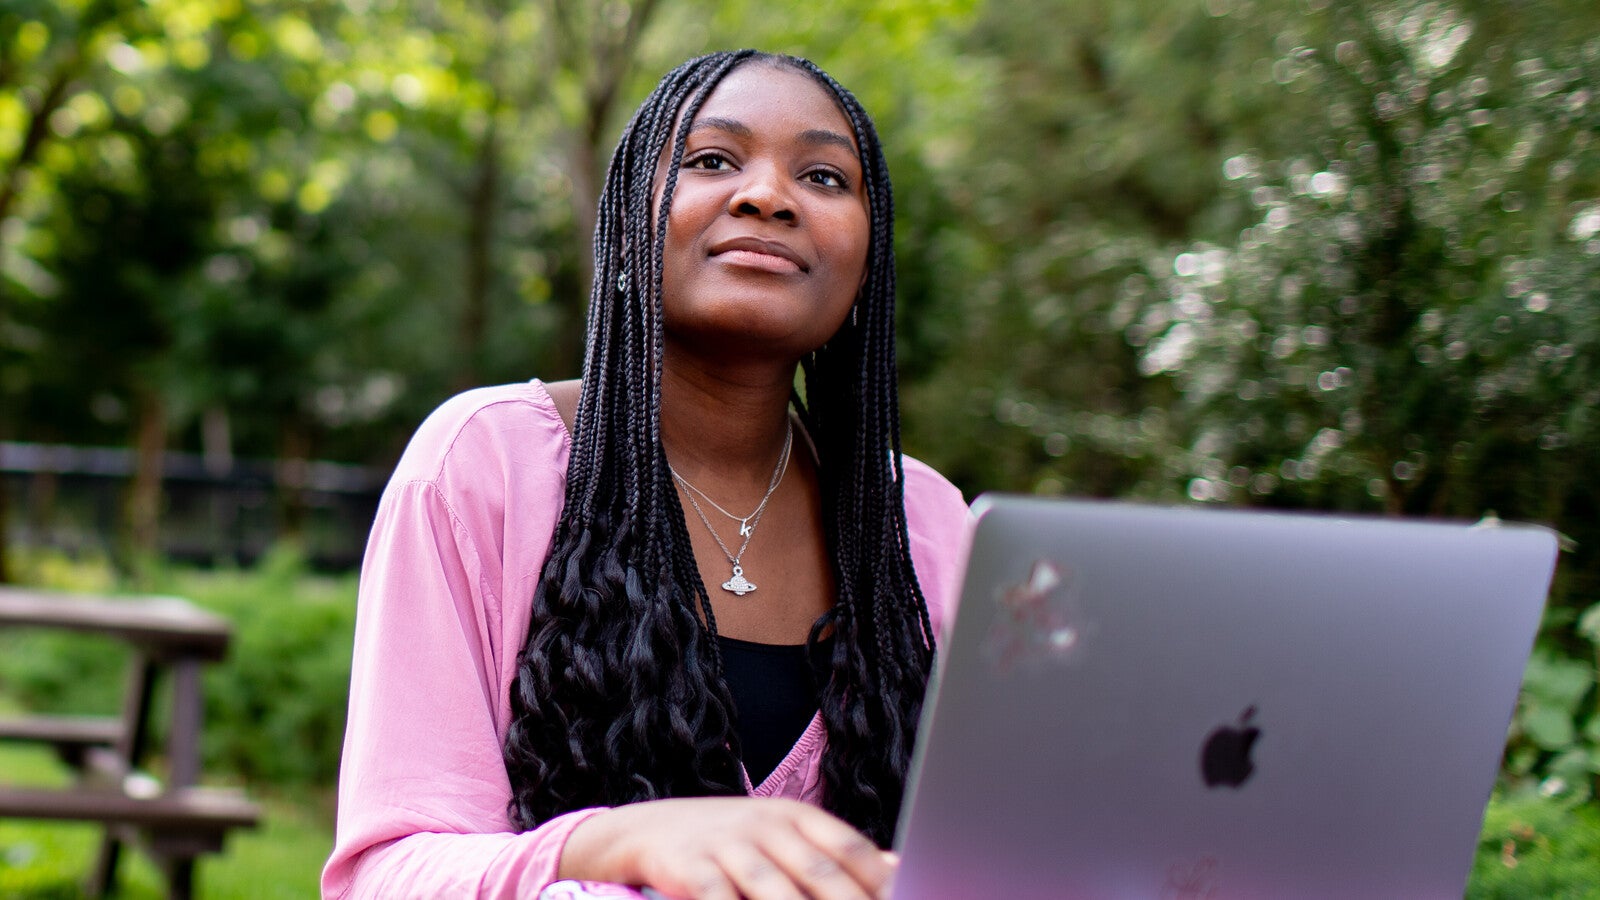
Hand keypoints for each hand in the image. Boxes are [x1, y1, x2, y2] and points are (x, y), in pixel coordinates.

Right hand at [558, 796, 895, 899]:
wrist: (647, 829)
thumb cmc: (731, 842)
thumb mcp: (784, 836)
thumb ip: (836, 854)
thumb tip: (900, 867)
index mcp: (796, 816)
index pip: (849, 847)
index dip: (880, 879)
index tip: (909, 897)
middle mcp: (766, 825)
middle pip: (821, 871)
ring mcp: (728, 845)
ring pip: (774, 889)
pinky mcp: (689, 867)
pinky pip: (719, 899)